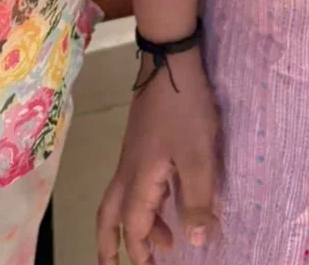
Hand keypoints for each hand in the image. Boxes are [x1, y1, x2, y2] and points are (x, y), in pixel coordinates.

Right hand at [96, 49, 221, 264]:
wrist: (171, 61)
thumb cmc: (184, 109)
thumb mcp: (199, 157)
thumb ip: (197, 200)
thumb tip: (197, 242)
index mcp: (140, 178)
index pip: (134, 225)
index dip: (140, 249)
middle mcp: (130, 168)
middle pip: (110, 213)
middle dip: (110, 242)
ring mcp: (135, 152)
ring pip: (125, 197)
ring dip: (138, 222)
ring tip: (163, 241)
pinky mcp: (145, 140)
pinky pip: (139, 181)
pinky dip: (148, 200)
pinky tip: (170, 199)